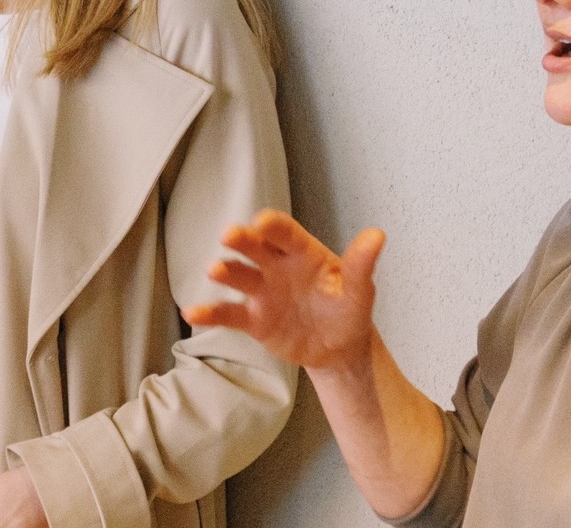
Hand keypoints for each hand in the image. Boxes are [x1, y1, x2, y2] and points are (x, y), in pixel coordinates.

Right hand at [184, 209, 387, 372]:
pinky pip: (229, 313)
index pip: (287, 234)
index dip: (274, 227)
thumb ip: (361, 265)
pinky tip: (193, 311)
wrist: (339, 348)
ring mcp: (263, 292)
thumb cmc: (349, 310)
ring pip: (240, 276)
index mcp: (304, 254)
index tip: (262, 222)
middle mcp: (278, 267)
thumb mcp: (359, 289)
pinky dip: (211, 312)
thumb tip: (377, 236)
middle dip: (243, 240)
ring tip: (215, 270)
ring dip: (226, 271)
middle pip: (256, 247)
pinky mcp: (253, 319)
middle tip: (230, 235)